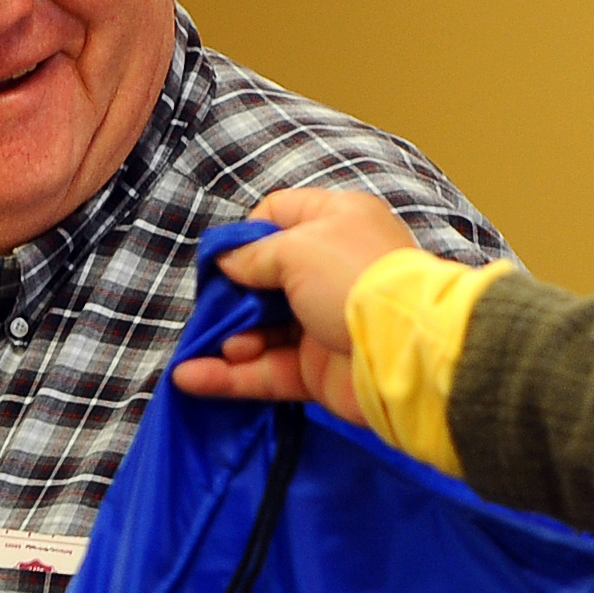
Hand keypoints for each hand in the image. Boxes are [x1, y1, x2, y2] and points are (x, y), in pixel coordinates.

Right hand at [166, 187, 417, 422]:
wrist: (405, 351)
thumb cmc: (353, 279)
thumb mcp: (297, 248)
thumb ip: (254, 255)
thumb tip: (226, 263)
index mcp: (334, 223)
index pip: (279, 215)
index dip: (246, 234)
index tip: (224, 258)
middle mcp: (328, 271)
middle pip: (263, 279)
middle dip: (232, 295)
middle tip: (216, 308)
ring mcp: (321, 324)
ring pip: (260, 330)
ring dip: (231, 337)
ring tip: (230, 345)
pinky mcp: (316, 372)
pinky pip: (264, 372)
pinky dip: (227, 376)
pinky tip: (188, 377)